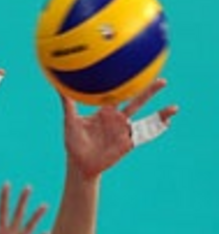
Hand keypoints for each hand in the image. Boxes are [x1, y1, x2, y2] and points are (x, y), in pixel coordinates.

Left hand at [62, 78, 176, 177]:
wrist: (80, 164)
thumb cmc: (74, 142)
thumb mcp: (70, 121)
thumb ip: (67, 104)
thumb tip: (58, 86)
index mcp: (105, 111)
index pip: (118, 93)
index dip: (126, 83)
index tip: (134, 70)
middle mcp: (118, 118)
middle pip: (136, 102)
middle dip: (149, 92)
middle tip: (162, 80)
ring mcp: (125, 130)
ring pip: (145, 118)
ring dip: (160, 113)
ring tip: (175, 108)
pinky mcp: (128, 142)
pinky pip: (144, 135)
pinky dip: (156, 130)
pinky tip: (167, 124)